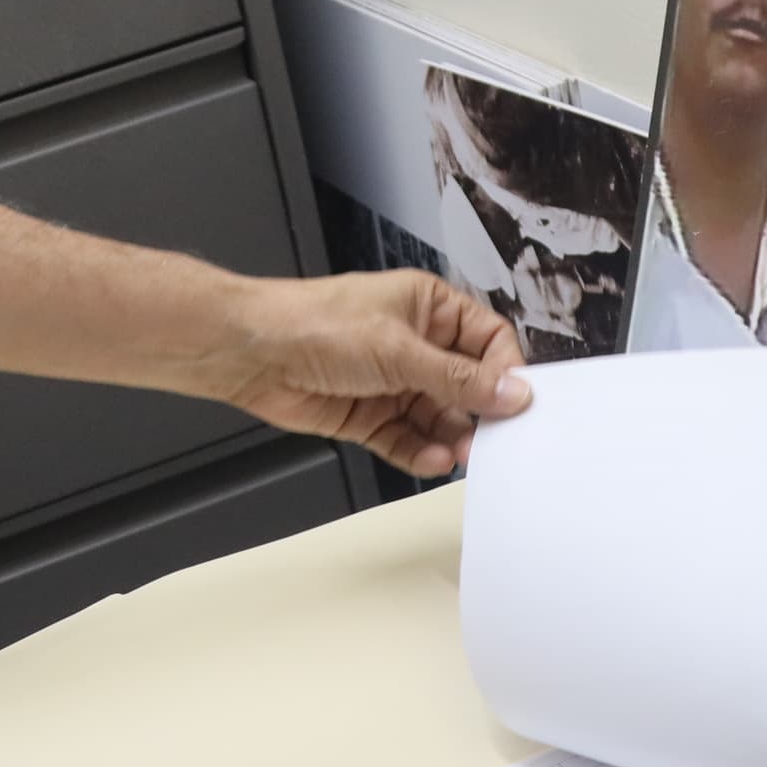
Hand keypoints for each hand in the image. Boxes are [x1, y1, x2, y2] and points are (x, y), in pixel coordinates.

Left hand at [193, 271, 531, 476]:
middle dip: (478, 413)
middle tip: (491, 438)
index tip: (516, 402)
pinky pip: (407, 440)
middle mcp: (413, 343)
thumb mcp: (399, 348)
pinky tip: (431, 459)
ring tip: (460, 453)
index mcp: (428, 307)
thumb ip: (458, 377)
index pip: (488, 340)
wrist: (250, 352)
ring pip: (439, 418)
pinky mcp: (369, 416)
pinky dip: (421, 453)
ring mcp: (391, 381)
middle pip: (467, 385)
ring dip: (451, 438)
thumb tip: (510, 391)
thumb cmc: (312, 323)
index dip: (505, 371)